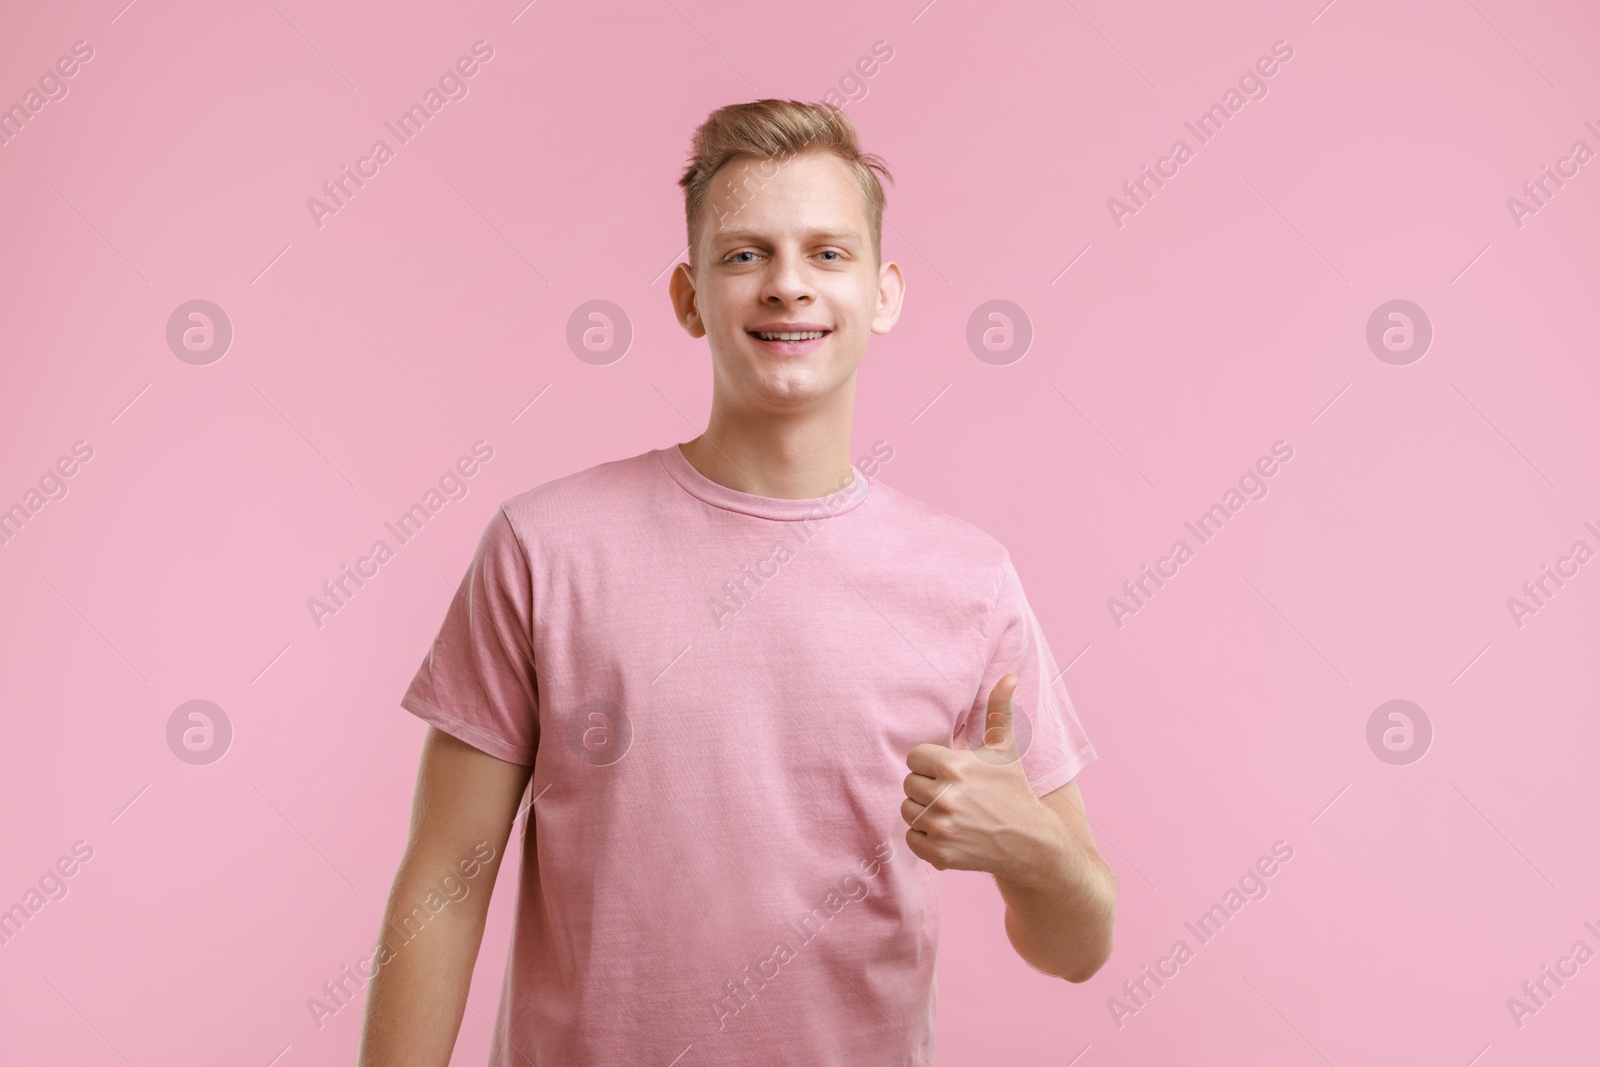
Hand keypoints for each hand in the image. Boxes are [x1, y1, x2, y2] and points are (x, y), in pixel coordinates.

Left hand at [901, 674, 1062, 881]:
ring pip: (907, 811)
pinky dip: (925, 838)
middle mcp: (944, 797)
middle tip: (954, 793)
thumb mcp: (1006, 748)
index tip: (952, 771)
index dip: (931, 763)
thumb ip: (999, 710)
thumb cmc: (1013, 789)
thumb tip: (1009, 675)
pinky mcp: (939, 854)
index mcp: (954, 766)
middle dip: (927, 786)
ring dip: (924, 812)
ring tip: (952, 811)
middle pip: (909, 784)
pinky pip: (911, 838)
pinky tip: (950, 831)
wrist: (1030, 842)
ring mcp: (941, 827)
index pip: (914, 757)